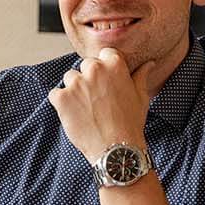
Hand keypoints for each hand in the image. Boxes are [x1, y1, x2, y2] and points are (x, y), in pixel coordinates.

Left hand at [48, 47, 154, 161]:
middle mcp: (94, 69)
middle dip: (89, 79)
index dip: (105, 70)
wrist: (116, 148)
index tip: (107, 84)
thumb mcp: (140, 96)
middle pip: (85, 66)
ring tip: (86, 109)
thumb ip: (141, 76)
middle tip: (97, 100)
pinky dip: (61, 103)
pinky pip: (56, 94)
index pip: (104, 55)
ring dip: (74, 90)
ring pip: (69, 78)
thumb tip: (149, 64)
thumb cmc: (130, 123)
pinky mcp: (61, 97)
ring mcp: (76, 83)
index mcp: (114, 64)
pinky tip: (75, 115)